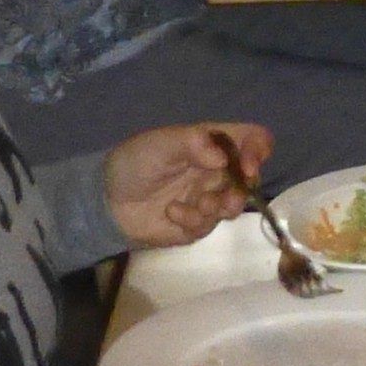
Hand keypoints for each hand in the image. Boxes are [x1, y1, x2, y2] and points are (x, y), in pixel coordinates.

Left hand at [107, 121, 263, 246]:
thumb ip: (193, 143)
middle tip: (224, 199)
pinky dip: (192, 220)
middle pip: (250, 179)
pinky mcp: (196, 224)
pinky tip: (171, 212)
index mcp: (213, 144)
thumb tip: (224, 159)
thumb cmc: (135, 162)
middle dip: (240, 191)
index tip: (248, 168)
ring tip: (197, 206)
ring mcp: (208, 198)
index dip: (258, 151)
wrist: (107, 200)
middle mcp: (216, 170)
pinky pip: (208, 226)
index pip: (253, 139)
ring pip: (233, 206)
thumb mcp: (160, 143)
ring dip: (218, 207)